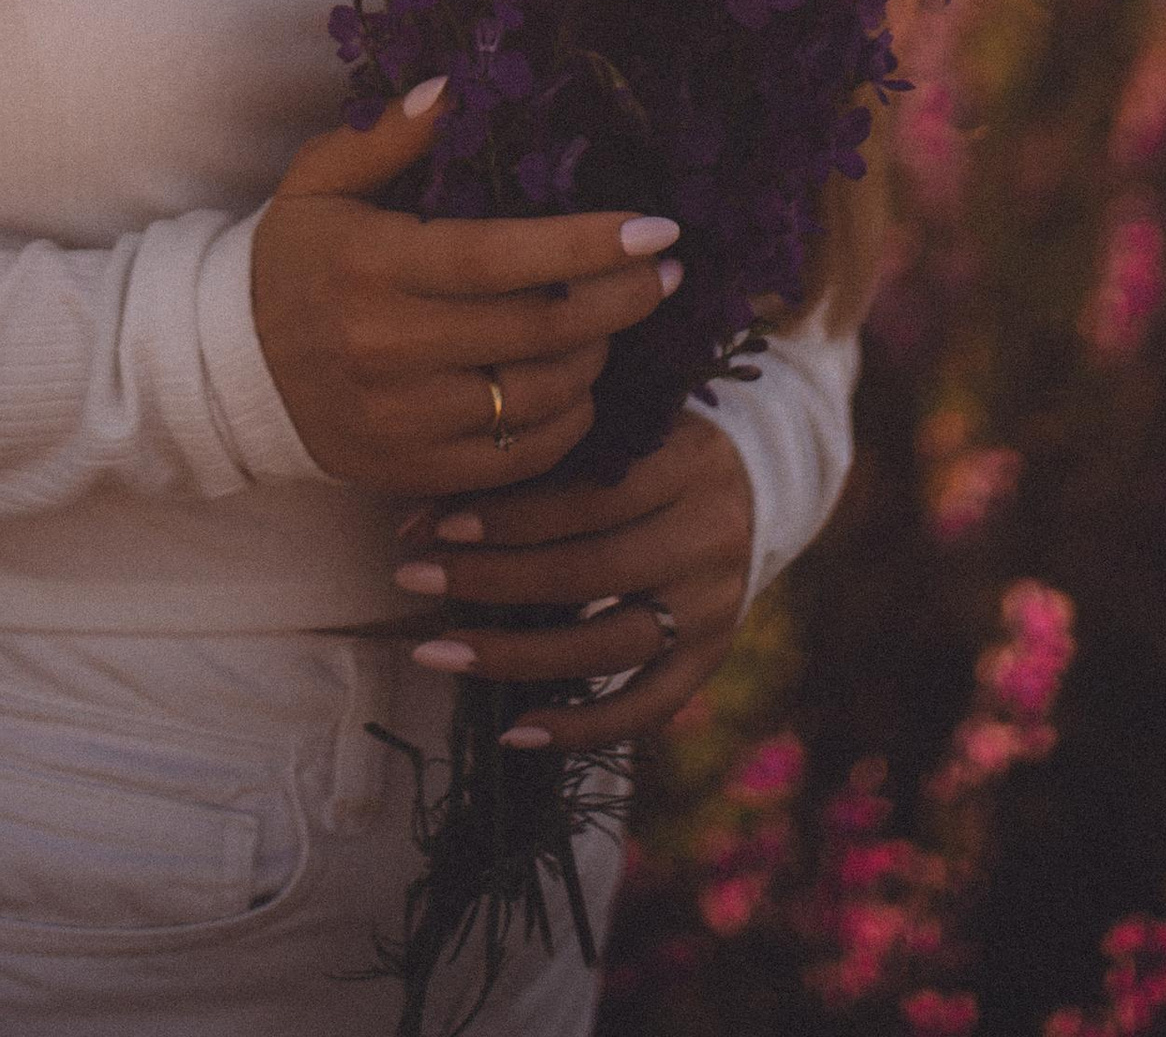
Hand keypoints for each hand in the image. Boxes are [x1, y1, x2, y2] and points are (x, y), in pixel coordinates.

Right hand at [249, 84, 680, 495]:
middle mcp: (390, 348)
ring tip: (619, 319)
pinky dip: (565, 421)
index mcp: (374, 266)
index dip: (586, 246)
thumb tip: (457, 87)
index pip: (499, 258)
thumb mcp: (319, 179)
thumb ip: (389, 134)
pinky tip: (578, 382)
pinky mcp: (414, 472)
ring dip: (596, 357)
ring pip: (538, 398)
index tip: (657, 228)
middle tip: (665, 271)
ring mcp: (404, 420)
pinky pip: (519, 458)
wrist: (228, 371)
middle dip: (619, 299)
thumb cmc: (289, 259)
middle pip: (537, 331)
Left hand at [393, 410, 754, 744]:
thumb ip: (529, 467)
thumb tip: (415, 523)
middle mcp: (708, 535)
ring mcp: (715, 605)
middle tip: (411, 579)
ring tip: (437, 652)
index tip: (435, 527)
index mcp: (685, 461)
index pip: (588, 496)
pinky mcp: (713, 657)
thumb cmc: (648, 445)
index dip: (510, 514)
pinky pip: (648, 707)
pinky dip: (582, 728)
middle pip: (591, 570)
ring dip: (517, 655)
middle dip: (493, 579)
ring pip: (611, 644)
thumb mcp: (608, 432)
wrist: (754, 481)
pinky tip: (514, 732)